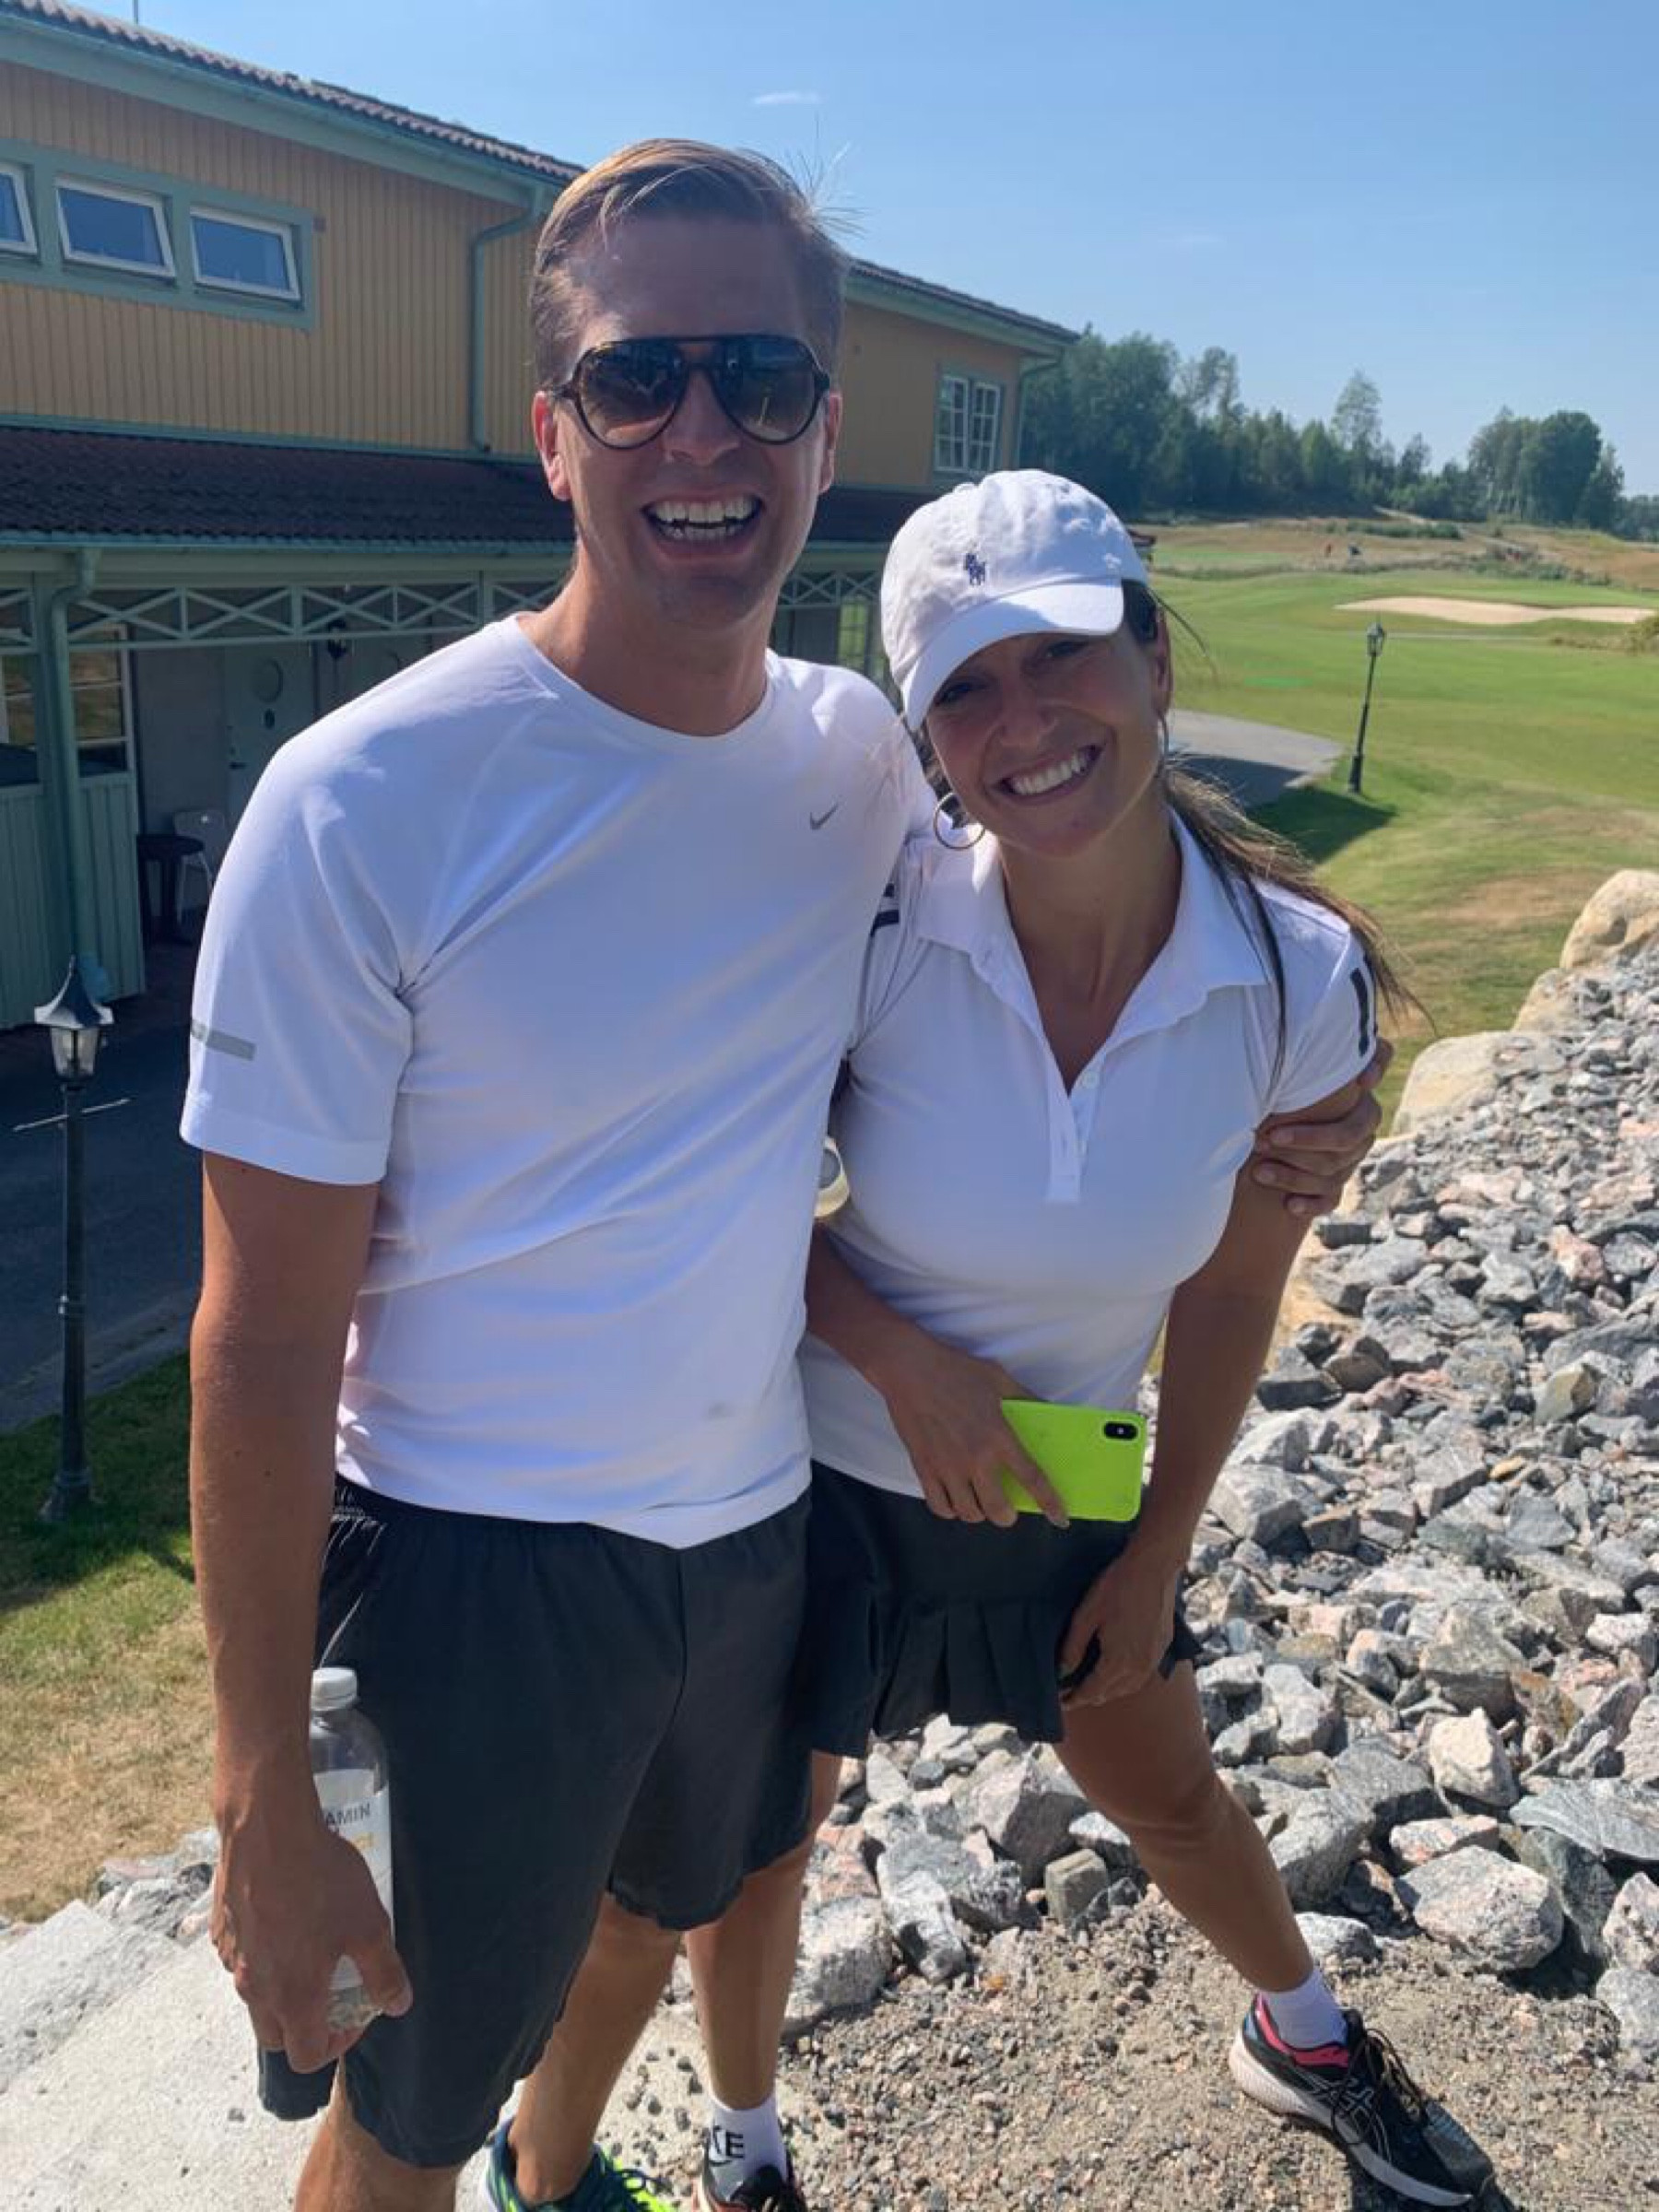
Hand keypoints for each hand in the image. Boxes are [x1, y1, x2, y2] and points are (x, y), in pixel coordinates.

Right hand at [212, 1787, 411, 2072]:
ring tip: (310, 1952)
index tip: (355, 2015)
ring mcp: (231, 1960)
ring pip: (255, 1998)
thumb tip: (398, 2005)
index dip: (337, 2045)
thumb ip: (383, 1972)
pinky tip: (284, 1923)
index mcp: (293, 1996)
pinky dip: (262, 1959)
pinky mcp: (220, 1932)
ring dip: (282, 1992)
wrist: (267, 1829)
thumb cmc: (321, 1878)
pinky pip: (240, 1962)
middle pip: (276, 2037)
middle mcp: (255, 1988)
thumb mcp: (368, 1924)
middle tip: (332, 1994)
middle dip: (305, 2029)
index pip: (307, 2056)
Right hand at [874, 1329, 1068, 1527]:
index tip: (1060, 1519)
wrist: (909, 1369)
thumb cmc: (955, 1370)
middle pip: (998, 1510)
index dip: (1050, 1504)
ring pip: (968, 1512)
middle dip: (1007, 1516)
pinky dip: (950, 1510)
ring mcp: (947, 1466)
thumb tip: (1046, 1409)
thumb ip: (1025, 1397)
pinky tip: (954, 1500)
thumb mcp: (998, 1378)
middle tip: (1007, 1508)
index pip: (1032, 1479)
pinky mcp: (924, 1468)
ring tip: (980, 1501)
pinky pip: (939, 1506)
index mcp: (998, 1436)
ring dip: (979, 1513)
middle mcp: (975, 1458)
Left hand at [1058, 1546, 1182, 1706]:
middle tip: (1071, 1693)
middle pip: (1111, 1693)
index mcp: (1118, 1661)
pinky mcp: (1162, 1647)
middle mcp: (1139, 1667)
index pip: (1092, 1692)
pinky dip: (1126, 1680)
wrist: (1154, 1567)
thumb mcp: (1087, 1614)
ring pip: (1128, 1687)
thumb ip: (1073, 1647)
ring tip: (1091, 1685)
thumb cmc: (1117, 1587)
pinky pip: (1141, 1675)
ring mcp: (1154, 1658)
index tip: (1061, 1703)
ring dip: (1109, 1690)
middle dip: (1090, 1696)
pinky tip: (1117, 1669)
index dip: (1074, 1699)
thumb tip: (1062, 1670)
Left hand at [1250, 1039, 1391, 1218]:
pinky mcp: (1329, 1186)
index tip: (1351, 1083)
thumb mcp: (1280, 1069)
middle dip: (1306, 1139)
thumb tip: (1292, 1000)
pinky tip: (1288, 1207)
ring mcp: (1346, 1158)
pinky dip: (1310, 1204)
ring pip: (1334, 1172)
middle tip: (1262, 1137)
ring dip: (1294, 1174)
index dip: (1370, 1083)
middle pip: (1348, 1138)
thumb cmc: (1272, 1091)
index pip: (1371, 1086)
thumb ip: (1297, 1048)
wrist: (1256, 1128)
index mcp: (1355, 1096)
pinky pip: (1330, 1200)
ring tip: (1257, 1172)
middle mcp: (1358, 1127)